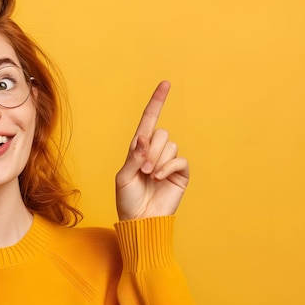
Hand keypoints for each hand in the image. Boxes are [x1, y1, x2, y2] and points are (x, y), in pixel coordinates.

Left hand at [115, 81, 188, 220]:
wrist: (140, 221)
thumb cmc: (128, 200)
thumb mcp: (123, 177)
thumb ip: (134, 157)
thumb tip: (144, 138)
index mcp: (138, 149)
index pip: (149, 120)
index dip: (157, 102)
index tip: (165, 84)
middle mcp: (155, 152)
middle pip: (160, 133)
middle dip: (150, 151)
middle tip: (143, 170)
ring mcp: (169, 162)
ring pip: (169, 145)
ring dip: (157, 161)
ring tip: (150, 176)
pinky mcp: (180, 174)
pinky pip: (180, 159)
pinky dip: (168, 167)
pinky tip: (159, 178)